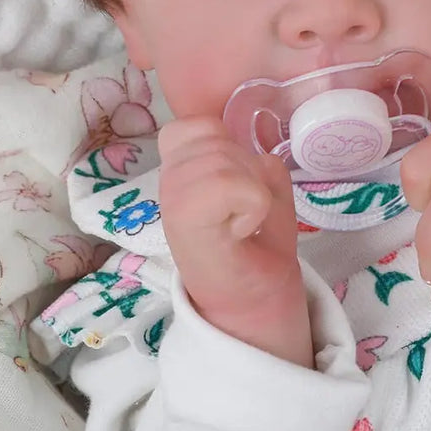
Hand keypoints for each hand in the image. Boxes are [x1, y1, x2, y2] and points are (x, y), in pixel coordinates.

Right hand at [158, 117, 311, 362]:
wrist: (255, 305)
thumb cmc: (257, 245)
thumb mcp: (264, 188)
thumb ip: (256, 160)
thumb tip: (257, 150)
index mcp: (179, 170)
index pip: (194, 125)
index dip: (224, 146)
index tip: (233, 186)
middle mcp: (167, 182)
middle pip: (217, 139)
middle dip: (246, 171)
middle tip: (242, 212)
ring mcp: (172, 203)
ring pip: (226, 160)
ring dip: (252, 191)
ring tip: (242, 224)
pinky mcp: (186, 226)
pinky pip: (231, 185)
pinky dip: (252, 205)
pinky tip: (241, 232)